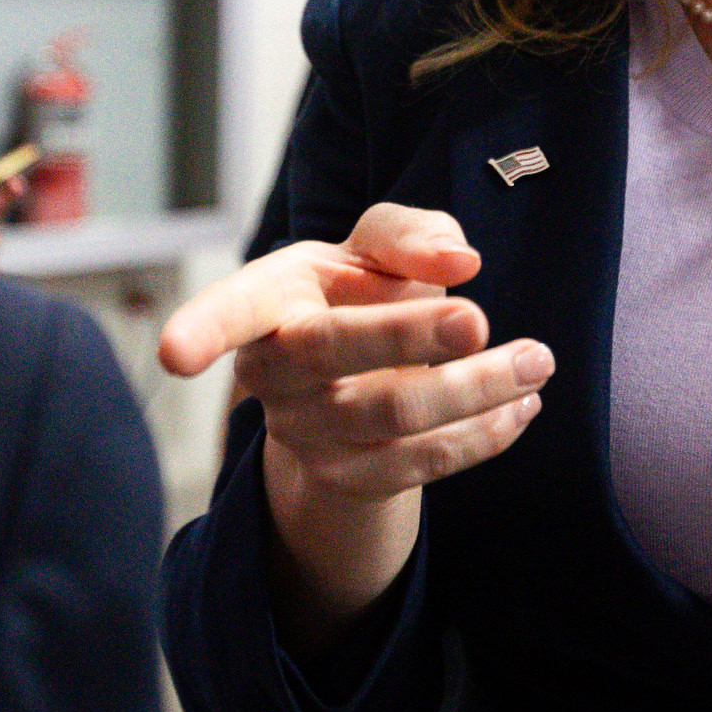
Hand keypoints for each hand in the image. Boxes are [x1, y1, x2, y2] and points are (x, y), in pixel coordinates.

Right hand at [158, 202, 553, 641]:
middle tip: (478, 319)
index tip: (173, 353)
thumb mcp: (378, 244)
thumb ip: (412, 233)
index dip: (203, 328)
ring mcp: (308, 433)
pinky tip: (524, 404)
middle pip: (335, 356)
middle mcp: (276, 372)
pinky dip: (487, 433)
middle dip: (406, 337)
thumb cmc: (360, 293)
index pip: (230, 311)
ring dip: (479, 388)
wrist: (359, 381)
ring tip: (537, 359)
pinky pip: (427, 463)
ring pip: (396, 414)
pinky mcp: (353, 479)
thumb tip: (458, 263)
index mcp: (270, 301)